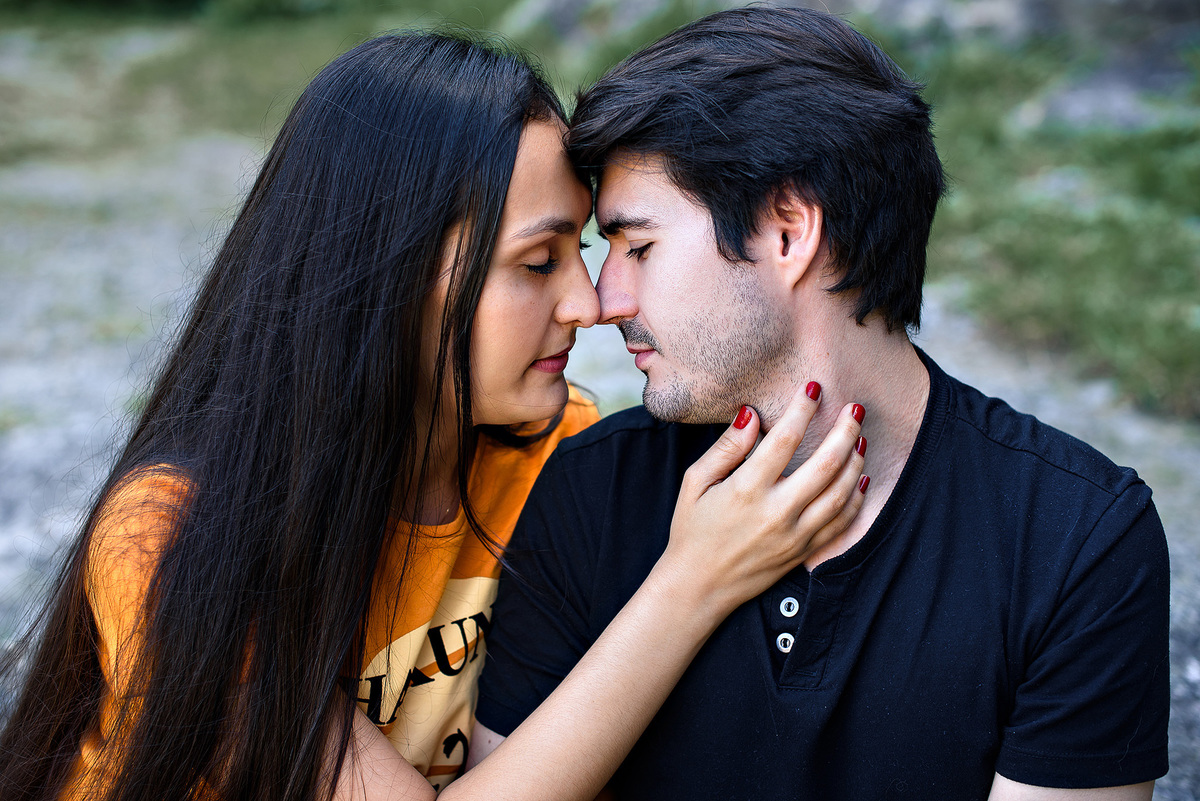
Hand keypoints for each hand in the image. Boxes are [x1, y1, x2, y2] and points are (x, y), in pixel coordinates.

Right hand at [659, 382, 866, 618]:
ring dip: (855, 460)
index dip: (802, 410)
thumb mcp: (695, 482)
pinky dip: (856, 498)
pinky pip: (841, 523)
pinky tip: (860, 477)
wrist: (698, 586)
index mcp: (746, 490)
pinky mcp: (803, 552)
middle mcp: (776, 512)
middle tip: (855, 408)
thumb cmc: (693, 530)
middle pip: (825, 464)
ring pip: (841, 493)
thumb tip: (751, 414)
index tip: (813, 388)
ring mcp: (794, 535)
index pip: (784, 440)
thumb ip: (727, 448)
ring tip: (860, 436)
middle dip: (845, 430)